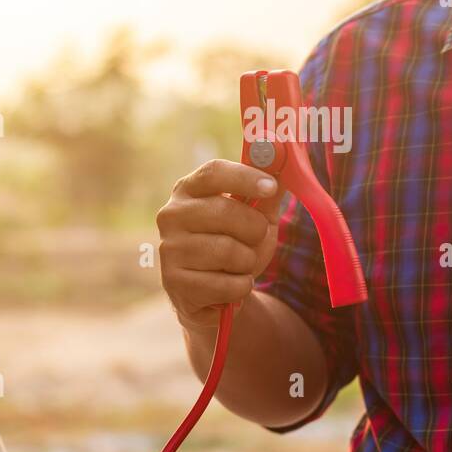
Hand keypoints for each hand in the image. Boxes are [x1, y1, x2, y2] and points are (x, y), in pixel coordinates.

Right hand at [156, 159, 283, 334]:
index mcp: (189, 189)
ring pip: (228, 250)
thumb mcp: (257, 217)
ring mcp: (169, 248)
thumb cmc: (237, 246)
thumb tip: (281, 157)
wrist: (214, 294)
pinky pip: (226, 284)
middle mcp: (172, 214)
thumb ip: (268, 192)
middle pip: (225, 211)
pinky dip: (240, 287)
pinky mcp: (174, 282)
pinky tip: (230, 287)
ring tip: (240, 266)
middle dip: (254, 229)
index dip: (244, 177)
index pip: (213, 172)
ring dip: (247, 262)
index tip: (271, 186)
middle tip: (255, 239)